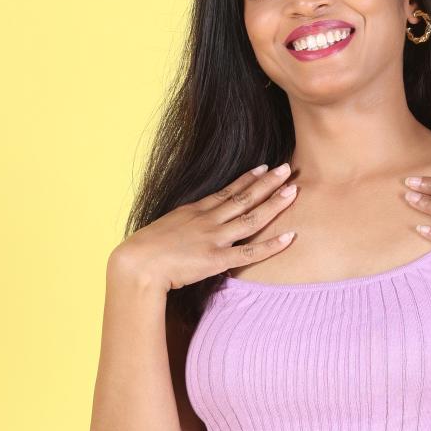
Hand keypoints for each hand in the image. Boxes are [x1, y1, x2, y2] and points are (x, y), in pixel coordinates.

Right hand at [110, 163, 299, 291]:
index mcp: (194, 211)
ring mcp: (214, 238)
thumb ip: (182, 226)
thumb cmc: (144, 251)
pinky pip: (250, 252)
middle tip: (287, 169)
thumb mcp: (164, 229)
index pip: (227, 191)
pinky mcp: (216, 260)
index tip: (263, 167)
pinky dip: (271, 245)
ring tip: (293, 190)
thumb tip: (188, 228)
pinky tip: (289, 236)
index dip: (247, 179)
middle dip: (267, 183)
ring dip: (273, 204)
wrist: (137, 263)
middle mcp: (208, 220)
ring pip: (251, 218)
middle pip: (244, 198)